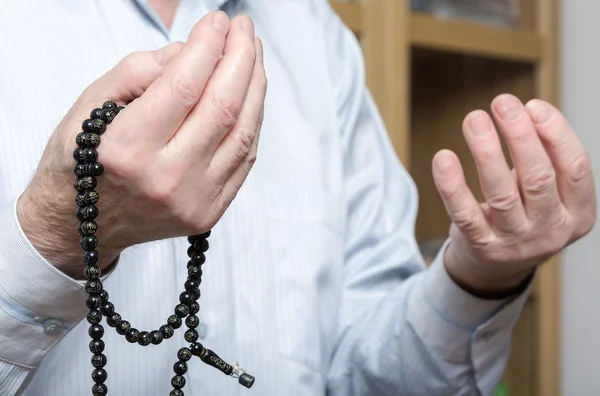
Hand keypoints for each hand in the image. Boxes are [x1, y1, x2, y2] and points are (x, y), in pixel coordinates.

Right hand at [17, 12, 266, 277]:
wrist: (82, 226)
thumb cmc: (82, 159)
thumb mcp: (91, 105)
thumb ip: (139, 72)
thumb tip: (192, 51)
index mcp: (126, 150)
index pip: (183, 85)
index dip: (207, 46)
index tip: (217, 21)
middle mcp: (164, 180)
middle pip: (222, 107)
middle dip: (240, 58)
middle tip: (243, 28)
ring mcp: (193, 202)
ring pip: (243, 132)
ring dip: (254, 86)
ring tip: (252, 54)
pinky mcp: (209, 214)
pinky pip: (244, 159)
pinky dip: (252, 120)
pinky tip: (250, 93)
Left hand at [432, 94, 595, 296]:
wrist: (498, 266)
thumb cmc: (526, 213)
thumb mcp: (548, 191)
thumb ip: (546, 155)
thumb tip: (529, 110)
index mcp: (578, 213)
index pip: (576, 168)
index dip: (556, 133)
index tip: (532, 105)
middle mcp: (550, 230)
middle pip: (538, 178)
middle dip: (520, 136)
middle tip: (502, 102)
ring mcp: (515, 242)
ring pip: (501, 194)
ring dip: (486, 151)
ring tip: (474, 120)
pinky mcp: (480, 246)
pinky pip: (464, 213)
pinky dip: (452, 184)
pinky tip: (443, 157)